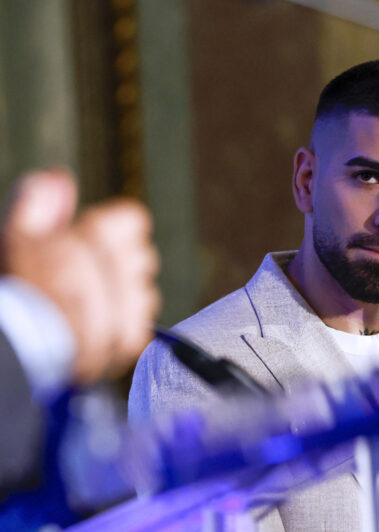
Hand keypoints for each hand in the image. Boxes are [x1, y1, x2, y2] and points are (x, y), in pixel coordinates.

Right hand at [0, 168, 159, 382]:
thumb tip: (59, 179)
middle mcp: (125, 267)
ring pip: (144, 293)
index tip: (88, 246)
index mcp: (100, 234)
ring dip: (122, 299)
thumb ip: (38, 204)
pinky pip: (140, 327)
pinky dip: (120, 330)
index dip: (110, 233)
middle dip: (119, 265)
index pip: (133, 221)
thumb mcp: (16, 237)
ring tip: (84, 308)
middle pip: (141, 257)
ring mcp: (132, 305)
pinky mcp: (132, 339)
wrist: (17, 348)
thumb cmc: (15, 289)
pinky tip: (94, 332)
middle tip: (83, 279)